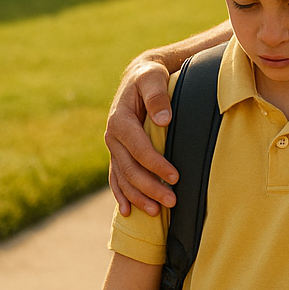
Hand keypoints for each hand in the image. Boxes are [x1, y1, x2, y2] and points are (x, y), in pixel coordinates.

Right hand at [104, 57, 177, 216]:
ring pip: (123, 178)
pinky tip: (128, 211)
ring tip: (156, 212)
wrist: (137, 77)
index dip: (156, 164)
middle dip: (150, 187)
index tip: (175, 177)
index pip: (138, 148)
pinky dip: (121, 195)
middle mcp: (112, 137)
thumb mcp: (153, 78)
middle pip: (130, 169)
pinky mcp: (117, 153)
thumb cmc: (149, 77)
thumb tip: (163, 120)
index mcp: (120, 120)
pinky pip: (116, 178)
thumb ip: (157, 95)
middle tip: (172, 201)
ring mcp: (114, 147)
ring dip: (138, 197)